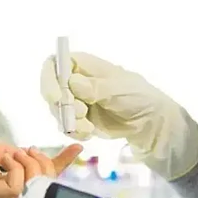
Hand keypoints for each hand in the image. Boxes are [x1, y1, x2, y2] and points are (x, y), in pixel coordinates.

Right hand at [39, 51, 197, 179]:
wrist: (148, 121)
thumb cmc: (137, 97)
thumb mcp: (119, 89)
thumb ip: (95, 87)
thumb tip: (72, 82)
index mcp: (82, 66)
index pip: (54, 65)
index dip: (49, 79)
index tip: (56, 97)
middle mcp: (74, 82)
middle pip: (51, 90)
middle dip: (63, 105)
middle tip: (81, 113)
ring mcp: (74, 102)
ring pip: (57, 111)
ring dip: (70, 121)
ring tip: (89, 127)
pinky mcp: (77, 120)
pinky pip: (65, 127)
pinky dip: (75, 132)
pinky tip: (90, 133)